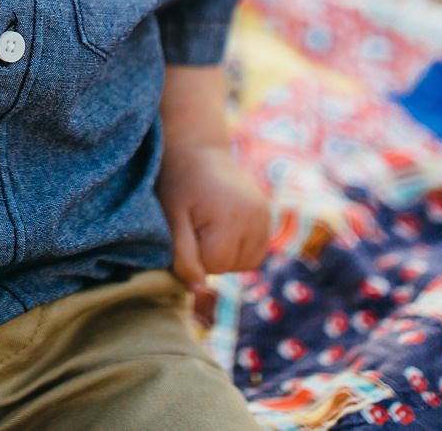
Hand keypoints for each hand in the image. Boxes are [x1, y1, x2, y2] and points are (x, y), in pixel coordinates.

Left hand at [156, 143, 271, 289]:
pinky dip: (240, 249)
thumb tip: (199, 290)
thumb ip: (183, 255)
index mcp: (230, 217)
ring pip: (247, 264)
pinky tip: (224, 229)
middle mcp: (255, 217)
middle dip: (209, 255)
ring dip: (226, 255)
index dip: (193, 255)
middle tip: (196, 224)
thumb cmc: (178, 184)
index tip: (184, 229)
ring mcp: (265, 215)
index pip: (213, 266)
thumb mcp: (172, 219)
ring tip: (210, 226)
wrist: (198, 150)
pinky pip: (257, 252)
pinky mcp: (268, 215)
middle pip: (230, 266)